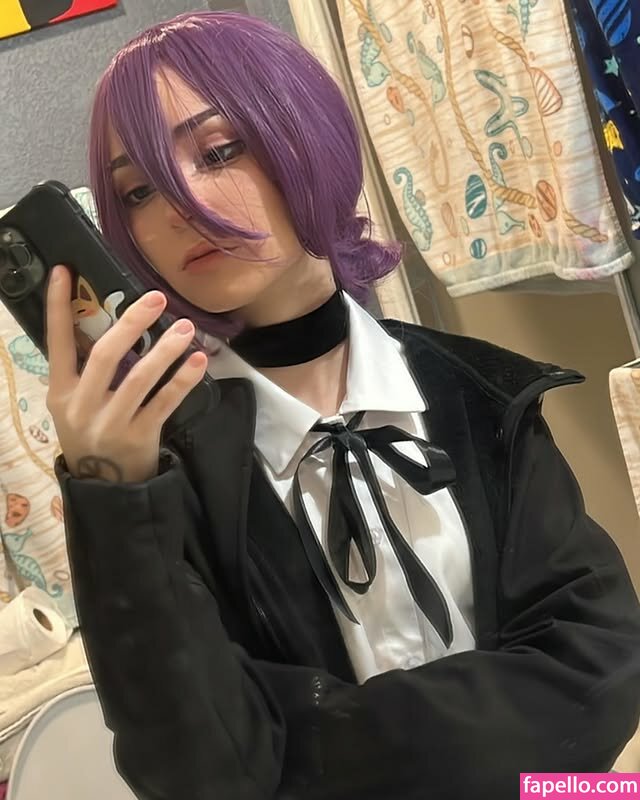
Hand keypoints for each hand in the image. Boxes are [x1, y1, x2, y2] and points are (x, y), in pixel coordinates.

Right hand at [46, 265, 207, 482]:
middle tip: (156, 298)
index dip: (58, 306)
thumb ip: (85, 370)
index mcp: (60, 391)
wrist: (105, 487)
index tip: (64, 270)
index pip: (56, 342)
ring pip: (139, 378)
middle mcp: (81, 405)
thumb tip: (107, 321)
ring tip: (186, 327)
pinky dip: (183, 381)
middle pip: (105, 355)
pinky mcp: (139, 436)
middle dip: (131, 322)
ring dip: (165, 350)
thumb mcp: (74, 404)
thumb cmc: (92, 433)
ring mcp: (111, 422)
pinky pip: (164, 403)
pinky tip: (199, 362)